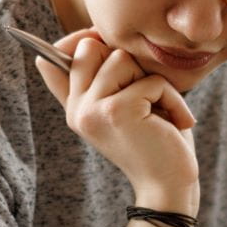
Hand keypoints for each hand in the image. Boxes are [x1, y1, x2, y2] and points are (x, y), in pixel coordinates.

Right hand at [35, 30, 198, 201]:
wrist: (169, 186)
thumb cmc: (155, 141)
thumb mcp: (123, 106)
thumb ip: (101, 79)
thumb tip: (80, 40)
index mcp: (74, 108)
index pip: (51, 59)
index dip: (78, 41)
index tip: (101, 43)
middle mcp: (76, 110)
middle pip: (90, 46)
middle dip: (126, 62)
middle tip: (144, 94)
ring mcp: (92, 110)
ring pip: (121, 58)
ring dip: (153, 82)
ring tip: (160, 111)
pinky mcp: (116, 111)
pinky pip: (150, 80)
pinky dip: (172, 99)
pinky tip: (175, 123)